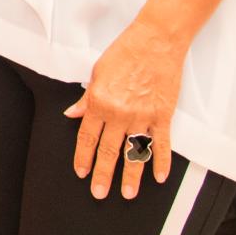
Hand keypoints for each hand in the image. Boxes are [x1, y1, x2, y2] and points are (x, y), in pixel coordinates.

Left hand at [66, 18, 184, 200]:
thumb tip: (72, 114)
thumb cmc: (125, 52)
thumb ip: (86, 98)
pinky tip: (158, 177)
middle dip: (103, 174)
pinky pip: (162, 144)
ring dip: (131, 176)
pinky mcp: (163, 115)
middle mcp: (120, 113)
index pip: (87, 137)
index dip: (83, 157)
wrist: (155, 41)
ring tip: (127, 193)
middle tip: (99, 192)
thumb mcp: (97, 73)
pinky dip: (161, 162)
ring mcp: (143, 116)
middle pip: (109, 150)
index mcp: (99, 102)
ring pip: (134, 153)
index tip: (82, 172)